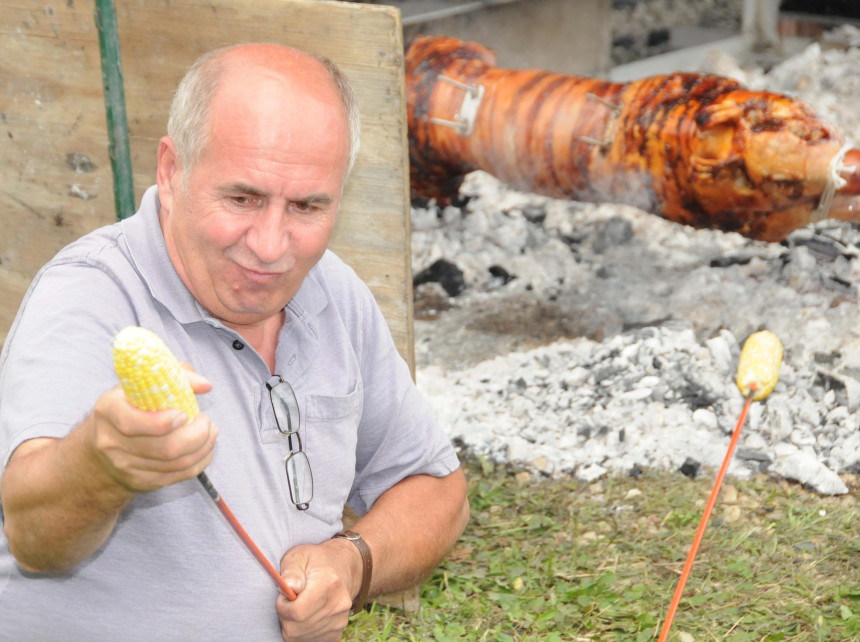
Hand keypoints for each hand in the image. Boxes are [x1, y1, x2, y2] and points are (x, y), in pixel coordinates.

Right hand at [89, 367, 216, 491]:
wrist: (105, 443)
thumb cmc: (132, 404)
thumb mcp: (146, 382)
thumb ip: (176, 376)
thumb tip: (205, 385)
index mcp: (108, 410)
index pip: (130, 422)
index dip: (161, 422)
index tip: (183, 414)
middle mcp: (111, 441)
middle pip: (163, 448)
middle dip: (196, 435)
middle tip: (206, 421)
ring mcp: (125, 465)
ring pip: (175, 464)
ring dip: (202, 447)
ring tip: (210, 431)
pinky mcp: (140, 481)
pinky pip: (178, 475)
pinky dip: (199, 461)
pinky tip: (205, 448)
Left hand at [275, 539, 360, 640]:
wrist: (342, 568)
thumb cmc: (315, 561)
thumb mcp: (299, 555)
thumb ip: (291, 570)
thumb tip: (289, 587)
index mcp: (329, 582)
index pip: (298, 611)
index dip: (283, 607)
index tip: (283, 596)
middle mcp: (338, 604)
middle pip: (296, 628)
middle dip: (285, 616)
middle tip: (289, 601)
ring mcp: (339, 620)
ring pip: (299, 637)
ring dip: (292, 624)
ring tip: (298, 606)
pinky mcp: (337, 632)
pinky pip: (308, 641)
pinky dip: (300, 632)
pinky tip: (305, 615)